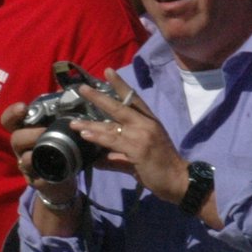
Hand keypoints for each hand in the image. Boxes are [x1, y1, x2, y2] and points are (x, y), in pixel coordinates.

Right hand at [0, 100, 80, 207]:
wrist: (66, 175)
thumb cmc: (60, 145)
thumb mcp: (61, 127)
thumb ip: (60, 110)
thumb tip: (63, 90)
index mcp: (25, 130)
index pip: (9, 120)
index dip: (12, 113)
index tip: (23, 108)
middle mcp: (22, 147)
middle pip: (15, 138)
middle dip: (28, 134)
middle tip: (44, 131)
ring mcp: (27, 165)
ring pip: (23, 159)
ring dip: (33, 155)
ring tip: (47, 152)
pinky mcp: (36, 180)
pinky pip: (35, 179)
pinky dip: (42, 176)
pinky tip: (48, 174)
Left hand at [69, 71, 188, 203]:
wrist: (178, 180)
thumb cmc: (161, 167)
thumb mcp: (139, 155)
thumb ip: (117, 156)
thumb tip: (98, 159)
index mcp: (149, 121)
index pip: (133, 99)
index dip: (120, 85)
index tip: (108, 71)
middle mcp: (146, 124)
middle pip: (119, 107)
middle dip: (99, 97)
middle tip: (82, 88)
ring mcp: (142, 136)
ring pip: (112, 126)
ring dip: (91, 124)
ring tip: (74, 122)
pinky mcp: (138, 149)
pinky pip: (113, 141)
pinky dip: (98, 137)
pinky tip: (86, 135)